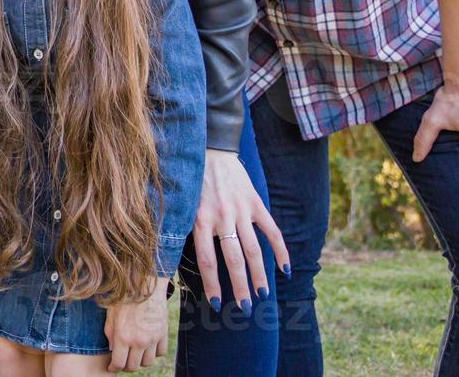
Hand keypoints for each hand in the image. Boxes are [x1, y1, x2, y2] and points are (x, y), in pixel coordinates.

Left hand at [104, 276, 170, 371]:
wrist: (144, 284)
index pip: (119, 364)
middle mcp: (139, 341)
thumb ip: (110, 334)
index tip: (112, 367)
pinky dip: (154, 353)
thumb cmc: (124, 297)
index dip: (114, 368)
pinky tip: (148, 347)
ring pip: (148, 362)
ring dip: (140, 361)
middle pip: (134, 366)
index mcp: (123, 337)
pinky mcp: (163, 334)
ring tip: (135, 354)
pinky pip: (160, 353)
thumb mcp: (111, 315)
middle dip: (126, 366)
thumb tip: (112, 350)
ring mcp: (153, 338)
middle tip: (123, 362)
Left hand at [192, 148, 288, 312]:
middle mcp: (221, 217)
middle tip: (246, 308)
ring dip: (259, 275)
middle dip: (240, 286)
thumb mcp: (182, 205)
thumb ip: (184, 230)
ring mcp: (240, 210)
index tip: (218, 304)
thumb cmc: (192, 182)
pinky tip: (285, 269)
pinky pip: (272, 231)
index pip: (207, 260)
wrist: (210, 149)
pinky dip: (280, 251)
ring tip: (263, 295)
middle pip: (234, 260)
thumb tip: (173, 260)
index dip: (213, 285)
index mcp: (200, 220)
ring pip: (253, 250)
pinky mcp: (255, 203)